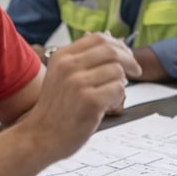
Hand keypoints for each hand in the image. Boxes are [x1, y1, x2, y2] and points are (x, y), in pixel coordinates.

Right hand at [24, 33, 140, 158]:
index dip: (118, 45)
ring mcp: (78, 84)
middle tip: (136, 70)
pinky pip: (118, 90)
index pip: (98, 38)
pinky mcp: (90, 101)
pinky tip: (107, 106)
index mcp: (62, 57)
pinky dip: (118, 98)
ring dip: (120, 84)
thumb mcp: (61, 75)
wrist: (40, 137)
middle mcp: (69, 67)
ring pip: (117, 71)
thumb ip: (83, 59)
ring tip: (109, 96)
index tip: (127, 55)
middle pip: (111, 51)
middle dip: (129, 60)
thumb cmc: (56, 109)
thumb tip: (112, 39)